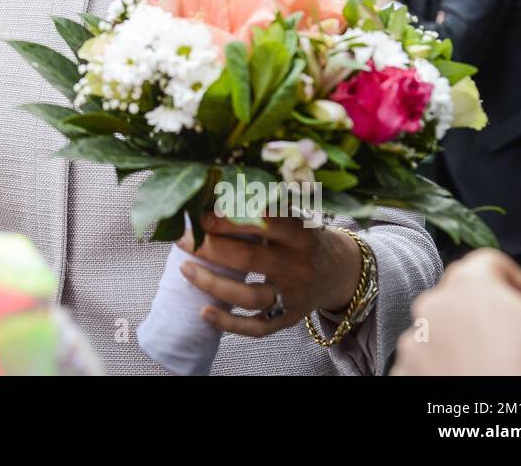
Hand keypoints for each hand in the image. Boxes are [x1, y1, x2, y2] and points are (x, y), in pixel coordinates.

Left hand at [177, 213, 363, 337]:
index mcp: (299, 233)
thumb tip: (212, 193)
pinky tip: (204, 312)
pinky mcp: (288, 318)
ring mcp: (293, 295)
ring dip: (212, 283)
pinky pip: (257, 327)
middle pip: (247, 258)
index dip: (229, 219)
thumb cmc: (303, 236)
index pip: (262, 223)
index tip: (201, 215)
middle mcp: (297, 265)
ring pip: (249, 295)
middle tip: (180, 238)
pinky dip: (229, 323)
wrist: (340, 271)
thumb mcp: (293, 216)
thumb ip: (262, 206)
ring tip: (184, 269)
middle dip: (209, 248)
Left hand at [391, 248, 520, 374]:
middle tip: (520, 342)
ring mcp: (413, 339)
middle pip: (465, 294)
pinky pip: (428, 355)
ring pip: (445, 326)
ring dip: (468, 337)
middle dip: (492, 311)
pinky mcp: (405, 369)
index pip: (491, 263)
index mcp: (466, 282)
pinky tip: (475, 377)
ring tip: (497, 365)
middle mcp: (431, 304)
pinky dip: (447, 363)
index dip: (519, 284)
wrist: (501, 425)